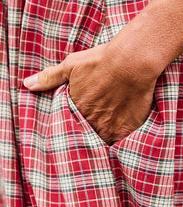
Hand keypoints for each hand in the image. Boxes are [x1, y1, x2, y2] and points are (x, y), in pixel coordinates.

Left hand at [23, 44, 156, 144]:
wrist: (132, 62)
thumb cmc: (102, 61)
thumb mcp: (71, 64)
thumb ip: (49, 77)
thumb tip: (26, 84)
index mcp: (74, 106)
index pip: (66, 124)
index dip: (68, 125)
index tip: (70, 127)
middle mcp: (89, 120)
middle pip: (83, 135)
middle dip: (82, 135)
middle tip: (84, 137)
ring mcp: (107, 127)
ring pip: (98, 141)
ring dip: (98, 140)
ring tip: (97, 145)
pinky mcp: (125, 129)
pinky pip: (118, 143)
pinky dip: (116, 143)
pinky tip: (116, 141)